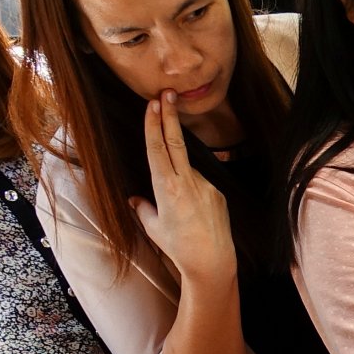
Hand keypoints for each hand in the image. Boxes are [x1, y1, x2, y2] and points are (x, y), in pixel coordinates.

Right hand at [130, 93, 236, 284]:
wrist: (212, 261)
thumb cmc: (178, 246)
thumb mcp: (153, 227)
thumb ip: (143, 208)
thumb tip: (135, 198)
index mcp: (166, 187)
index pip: (158, 148)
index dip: (154, 125)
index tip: (154, 104)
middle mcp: (187, 181)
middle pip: (176, 142)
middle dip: (170, 116)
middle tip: (168, 93)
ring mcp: (206, 185)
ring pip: (187, 171)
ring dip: (180, 180)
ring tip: (182, 213)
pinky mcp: (218, 193)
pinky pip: (200, 185)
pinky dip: (192, 193)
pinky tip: (194, 215)